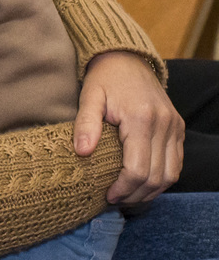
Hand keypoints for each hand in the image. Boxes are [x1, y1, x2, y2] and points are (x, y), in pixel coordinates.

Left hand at [73, 51, 183, 204]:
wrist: (127, 59)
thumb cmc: (104, 80)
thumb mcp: (89, 97)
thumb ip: (85, 124)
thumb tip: (81, 152)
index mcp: (141, 119)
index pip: (137, 168)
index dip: (123, 188)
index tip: (107, 195)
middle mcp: (164, 125)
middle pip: (156, 177)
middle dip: (135, 194)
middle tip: (115, 200)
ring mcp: (174, 127)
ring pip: (170, 174)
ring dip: (150, 191)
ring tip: (127, 195)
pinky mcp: (177, 128)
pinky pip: (175, 163)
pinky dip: (161, 178)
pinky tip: (141, 183)